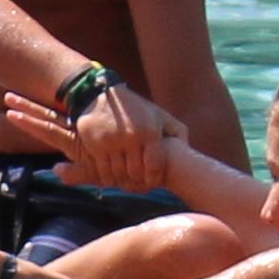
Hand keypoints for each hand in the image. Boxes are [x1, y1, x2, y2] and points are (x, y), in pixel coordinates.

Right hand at [54, 86, 175, 190]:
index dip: (154, 179)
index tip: (152, 182)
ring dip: (122, 181)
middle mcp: (129, 137)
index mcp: (149, 131)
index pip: (154, 167)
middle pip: (135, 174)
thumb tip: (186, 150)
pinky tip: (111, 174)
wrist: (102, 94)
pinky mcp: (92, 146)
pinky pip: (101, 172)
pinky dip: (107, 178)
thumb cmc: (137, 109)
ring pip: (117, 175)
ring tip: (125, 180)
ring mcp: (109, 142)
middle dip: (138, 182)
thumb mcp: (160, 115)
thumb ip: (178, 132)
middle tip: (138, 184)